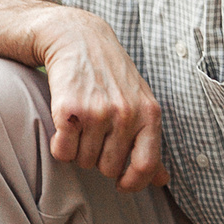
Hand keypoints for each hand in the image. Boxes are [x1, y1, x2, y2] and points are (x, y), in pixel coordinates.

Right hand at [38, 9, 166, 190]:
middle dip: (98, 160)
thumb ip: (150, 142)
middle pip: (108, 168)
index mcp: (149, 114)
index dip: (133, 183)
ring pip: (83, 161)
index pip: (146, 166)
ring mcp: (96, 112)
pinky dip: (60, 146)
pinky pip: (62, 151)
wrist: (78, 39)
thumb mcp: (141, 103)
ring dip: (78, 151)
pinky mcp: (68, 110)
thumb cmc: (113, 76)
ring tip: (81, 127)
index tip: (121, 185)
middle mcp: (125, 114)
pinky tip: (65, 127)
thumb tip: (163, 181)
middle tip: (95, 137)